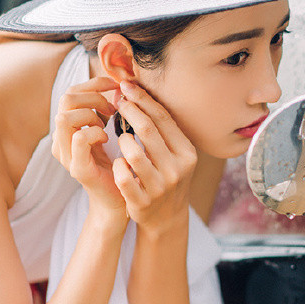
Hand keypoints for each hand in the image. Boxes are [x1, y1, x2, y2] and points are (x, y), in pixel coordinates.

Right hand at [51, 76, 126, 220]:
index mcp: (68, 128)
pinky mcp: (77, 168)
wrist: (121, 199)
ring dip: (92, 114)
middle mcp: (61, 139)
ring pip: (65, 117)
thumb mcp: (111, 130)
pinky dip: (96, 132)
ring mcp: (66, 155)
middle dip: (93, 96)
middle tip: (113, 108)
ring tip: (108, 124)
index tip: (116, 87)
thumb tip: (119, 84)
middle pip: (65, 99)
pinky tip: (107, 138)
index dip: (94, 83)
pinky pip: (79, 138)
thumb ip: (107, 109)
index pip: (71, 92)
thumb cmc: (119, 163)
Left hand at [112, 81, 197, 235]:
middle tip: (118, 100)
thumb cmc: (166, 176)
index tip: (127, 86)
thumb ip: (161, 128)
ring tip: (121, 138)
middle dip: (129, 110)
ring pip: (132, 154)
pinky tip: (118, 162)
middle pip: (147, 130)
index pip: (163, 118)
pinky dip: (118, 166)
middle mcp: (176, 169)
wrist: (166, 217)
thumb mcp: (174, 153)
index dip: (143, 99)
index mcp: (187, 153)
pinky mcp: (142, 202)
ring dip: (122, 141)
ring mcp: (159, 187)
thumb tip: (136, 92)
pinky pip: (122, 178)